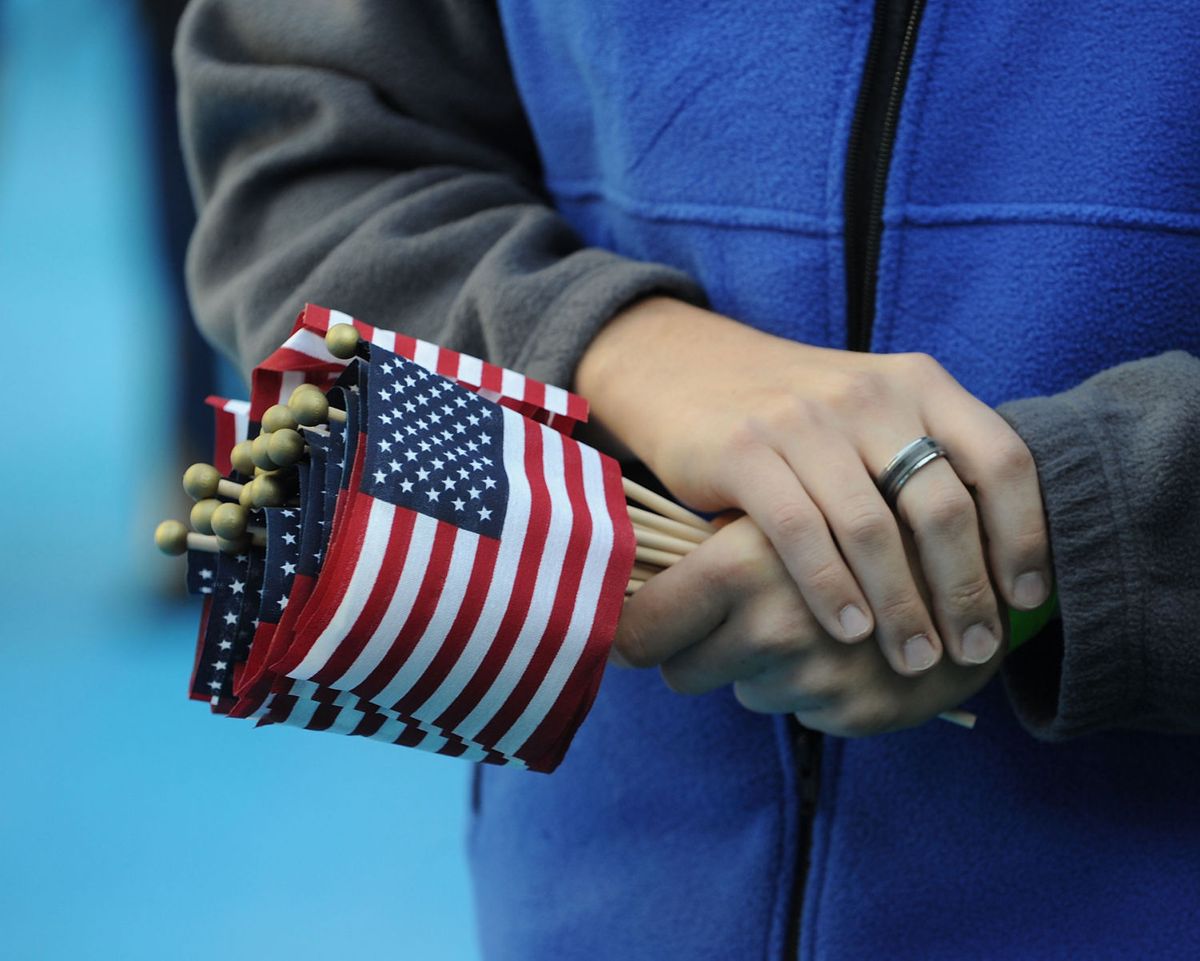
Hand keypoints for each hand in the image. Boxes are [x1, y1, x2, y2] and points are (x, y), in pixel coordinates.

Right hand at [577, 297, 1050, 675]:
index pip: (1001, 460)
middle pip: (942, 506)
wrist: (688, 367)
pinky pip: (801, 532)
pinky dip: (830, 589)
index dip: (1025, 537)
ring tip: (915, 659)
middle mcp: (869, 396)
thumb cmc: (796, 413)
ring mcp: (803, 420)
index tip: (1028, 601)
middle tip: (975, 649)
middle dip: (965, 591)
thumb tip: (996, 562)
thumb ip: (928, 461)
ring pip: (873, 528)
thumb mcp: (873, 415)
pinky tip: (848, 630)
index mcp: (918, 384)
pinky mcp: (743, 449)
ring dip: (902, 606)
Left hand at [613, 516, 1003, 735]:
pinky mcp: (866, 713)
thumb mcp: (780, 501)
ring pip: (741, 692)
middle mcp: (777, 625)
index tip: (622, 637)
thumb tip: (632, 577)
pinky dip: (809, 688)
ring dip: (756, 667)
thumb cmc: (856, 505)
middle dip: (692, 653)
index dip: (629, 636)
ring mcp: (823, 676)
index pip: (643, 630)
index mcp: (741, 562)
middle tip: (716, 623)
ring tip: (804, 619)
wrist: (981, 542)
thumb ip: (713, 539)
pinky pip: (799, 712)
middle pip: (681, 674)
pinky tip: (844, 646)